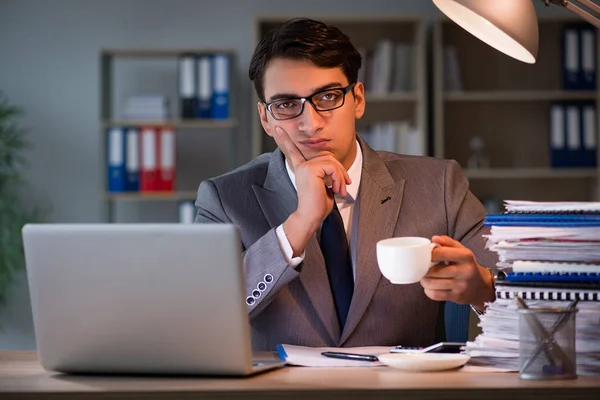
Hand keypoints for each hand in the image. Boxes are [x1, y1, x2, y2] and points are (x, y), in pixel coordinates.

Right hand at [274, 126, 350, 254]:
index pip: (294, 152)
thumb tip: (338, 169)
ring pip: (332, 162)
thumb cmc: (318, 206)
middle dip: (340, 171)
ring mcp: (305, 166)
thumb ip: (328, 174)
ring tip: (340, 190)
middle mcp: (301, 166)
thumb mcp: (325, 186)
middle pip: (328, 157)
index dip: (286, 140)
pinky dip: (339, 179)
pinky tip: (337, 190)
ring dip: (341, 177)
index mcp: (302, 169)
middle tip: (344, 186)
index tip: (278, 128)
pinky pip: (332, 168)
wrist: (310, 217)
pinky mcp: (310, 169)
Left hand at [419, 235, 494, 310]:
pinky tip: (430, 287)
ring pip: (433, 284)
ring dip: (424, 281)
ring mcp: (461, 285)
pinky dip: (428, 291)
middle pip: (435, 271)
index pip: (441, 253)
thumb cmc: (466, 265)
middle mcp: (465, 271)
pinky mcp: (457, 297)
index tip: (426, 256)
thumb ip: (447, 242)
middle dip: (424, 270)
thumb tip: (434, 239)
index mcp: (466, 256)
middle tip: (422, 268)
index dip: (429, 254)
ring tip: (425, 278)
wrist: (481, 287)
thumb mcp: (461, 250)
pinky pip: (435, 295)